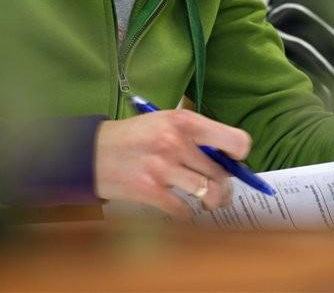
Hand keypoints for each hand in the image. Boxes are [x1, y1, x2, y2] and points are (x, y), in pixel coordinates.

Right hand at [95, 109, 250, 218]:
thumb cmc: (136, 136)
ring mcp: (163, 168)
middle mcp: (176, 142)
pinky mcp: (150, 192)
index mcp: (184, 121)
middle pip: (222, 174)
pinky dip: (185, 212)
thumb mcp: (165, 122)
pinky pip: (184, 211)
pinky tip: (177, 204)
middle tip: (219, 189)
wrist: (94, 152)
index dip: (239, 154)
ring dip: (211, 201)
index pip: (235, 140)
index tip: (233, 160)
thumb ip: (195, 135)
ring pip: (209, 194)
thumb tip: (229, 157)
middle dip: (224, 186)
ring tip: (207, 200)